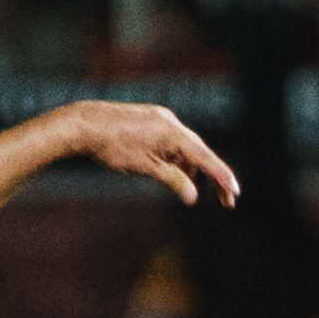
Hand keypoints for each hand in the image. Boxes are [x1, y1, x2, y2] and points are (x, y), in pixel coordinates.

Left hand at [67, 100, 239, 208]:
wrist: (84, 124)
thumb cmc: (112, 147)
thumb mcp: (143, 168)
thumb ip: (171, 180)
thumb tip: (192, 196)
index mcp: (173, 133)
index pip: (205, 158)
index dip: (222, 176)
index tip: (234, 192)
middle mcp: (171, 122)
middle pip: (200, 152)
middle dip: (212, 175)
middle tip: (226, 200)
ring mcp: (161, 118)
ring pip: (185, 146)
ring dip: (190, 167)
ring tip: (186, 188)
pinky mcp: (151, 119)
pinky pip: (171, 140)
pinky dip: (175, 157)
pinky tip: (169, 171)